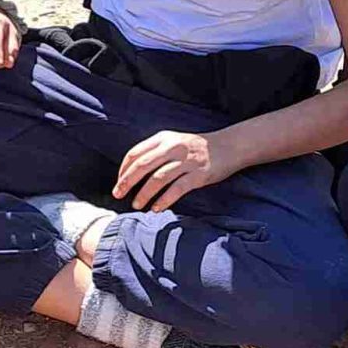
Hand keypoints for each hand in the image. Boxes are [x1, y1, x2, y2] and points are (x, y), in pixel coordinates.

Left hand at [114, 129, 237, 211]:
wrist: (229, 146)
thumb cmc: (196, 147)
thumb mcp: (173, 141)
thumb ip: (155, 152)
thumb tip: (131, 172)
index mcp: (163, 138)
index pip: (135, 153)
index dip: (123, 169)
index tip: (118, 183)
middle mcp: (173, 148)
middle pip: (143, 165)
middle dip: (127, 182)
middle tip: (118, 195)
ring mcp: (186, 161)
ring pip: (158, 179)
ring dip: (144, 194)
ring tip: (136, 205)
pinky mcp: (199, 175)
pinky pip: (177, 189)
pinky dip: (165, 199)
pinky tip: (156, 208)